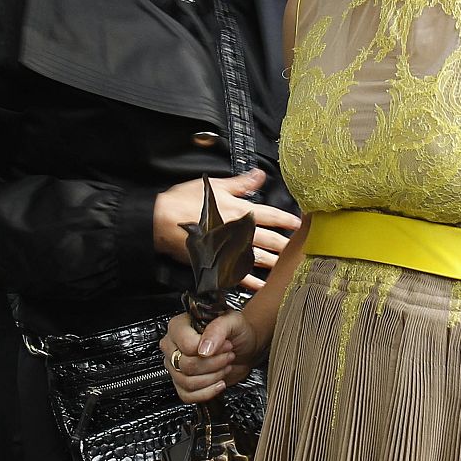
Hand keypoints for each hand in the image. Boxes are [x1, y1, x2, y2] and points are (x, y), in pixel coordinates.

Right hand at [153, 169, 300, 288]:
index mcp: (239, 210)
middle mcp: (238, 230)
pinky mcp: (216, 262)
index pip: (270, 215)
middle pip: (270, 239)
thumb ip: (240, 183)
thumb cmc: (183, 201)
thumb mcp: (214, 186)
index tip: (300, 224)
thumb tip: (259, 175)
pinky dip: (252, 281)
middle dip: (286, 244)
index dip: (287, 220)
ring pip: (259, 257)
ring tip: (287, 267)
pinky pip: (239, 274)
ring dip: (275, 263)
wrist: (161, 221)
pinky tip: (262, 285)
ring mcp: (228, 249)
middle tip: (300, 249)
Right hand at [159, 308, 260, 398]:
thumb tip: (203, 349)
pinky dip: (207, 392)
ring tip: (224, 366)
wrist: (243, 348)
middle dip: (214, 363)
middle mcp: (173, 346)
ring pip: (187, 382)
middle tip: (227, 356)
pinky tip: (219, 382)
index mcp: (179, 326)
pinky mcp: (182, 383)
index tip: (224, 345)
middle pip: (186, 365)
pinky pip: (187, 395)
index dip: (209, 349)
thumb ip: (217, 330)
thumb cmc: (236, 332)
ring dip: (213, 377)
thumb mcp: (233, 322)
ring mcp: (175, 366)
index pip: (186, 345)